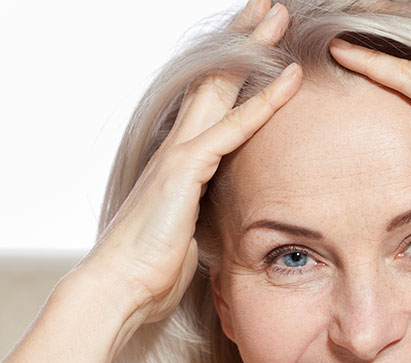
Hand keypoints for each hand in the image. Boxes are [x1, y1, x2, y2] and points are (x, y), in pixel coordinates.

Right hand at [81, 0, 301, 325]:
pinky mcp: (184, 171)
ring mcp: (179, 154)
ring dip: (253, 48)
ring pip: (221, 87)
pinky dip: (263, 103)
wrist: (119, 288)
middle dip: (242, 39)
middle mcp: (177, 146)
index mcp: (180, 161)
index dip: (235, 69)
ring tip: (279, 13)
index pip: (212, 102)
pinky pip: (231, 128)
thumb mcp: (188, 234)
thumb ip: (205, 213)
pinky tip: (290, 78)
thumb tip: (219, 217)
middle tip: (268, 8)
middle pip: (214, 78)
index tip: (259, 44)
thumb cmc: (151, 270)